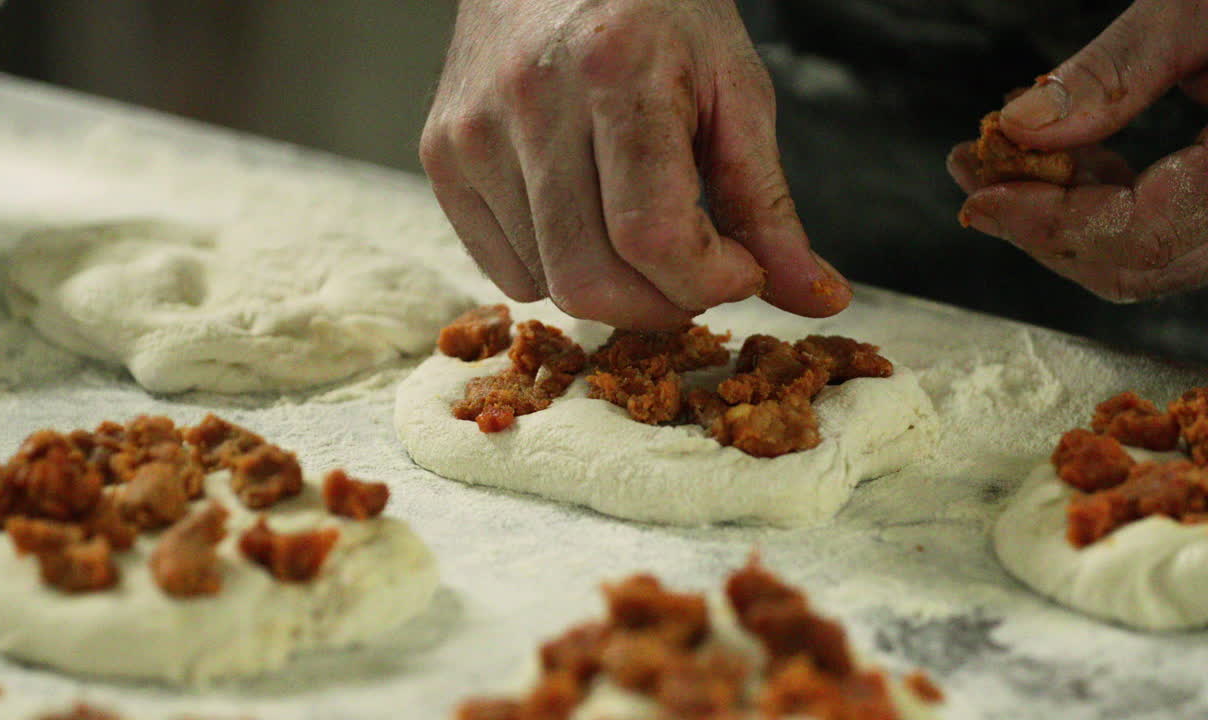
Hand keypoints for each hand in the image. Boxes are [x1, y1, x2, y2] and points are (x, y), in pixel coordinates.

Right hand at [419, 0, 850, 329]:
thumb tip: (817, 300)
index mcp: (616, 71)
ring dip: (613, 288)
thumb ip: (769, 205)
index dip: (710, 280)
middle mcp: (528, 102)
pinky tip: (586, 221)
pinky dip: (558, 271)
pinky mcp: (440, 155)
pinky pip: (505, 271)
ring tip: (642, 234)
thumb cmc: (660, 13)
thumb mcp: (735, 91)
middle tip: (697, 273)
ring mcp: (470, 133)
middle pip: (589, 281)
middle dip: (663, 305)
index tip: (741, 268)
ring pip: (547, 287)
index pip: (652, 235)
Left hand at [949, 0, 1207, 302]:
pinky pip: (1166, 228)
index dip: (1043, 222)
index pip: (1135, 237)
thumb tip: (1021, 127)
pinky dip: (1106, 199)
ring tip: (1002, 156)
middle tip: (973, 167)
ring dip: (1062, 212)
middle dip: (1037, 221)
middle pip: (1132, 263)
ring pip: (1145, 254)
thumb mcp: (1204, 9)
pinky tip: (1064, 156)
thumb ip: (1114, 73)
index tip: (975, 190)